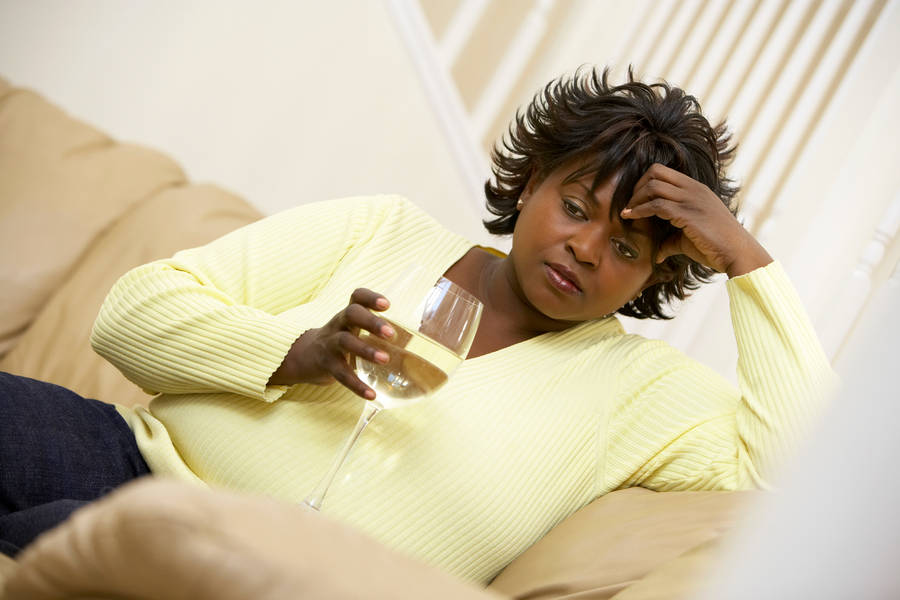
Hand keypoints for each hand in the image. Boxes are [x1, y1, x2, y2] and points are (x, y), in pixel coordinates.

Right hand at [268, 288, 395, 398]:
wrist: (306, 357)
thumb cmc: (342, 340)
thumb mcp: (355, 329)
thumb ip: (380, 332)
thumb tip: (422, 345)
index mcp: (349, 315)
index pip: (357, 297)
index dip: (370, 297)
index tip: (387, 304)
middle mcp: (338, 324)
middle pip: (351, 314)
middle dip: (371, 322)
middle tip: (391, 334)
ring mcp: (330, 344)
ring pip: (345, 342)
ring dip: (365, 350)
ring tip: (384, 359)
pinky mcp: (326, 364)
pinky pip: (340, 374)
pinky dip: (356, 385)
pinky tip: (371, 394)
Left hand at [621, 163, 771, 276]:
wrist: (738, 253)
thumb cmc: (716, 247)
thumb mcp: (691, 238)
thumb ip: (672, 240)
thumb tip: (658, 254)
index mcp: (696, 188)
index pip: (664, 171)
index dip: (644, 182)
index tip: (635, 199)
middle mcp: (693, 189)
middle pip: (655, 171)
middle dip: (637, 187)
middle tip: (628, 204)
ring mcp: (691, 199)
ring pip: (653, 186)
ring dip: (635, 199)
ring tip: (626, 213)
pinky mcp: (687, 214)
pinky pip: (656, 205)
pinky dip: (639, 211)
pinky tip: (630, 218)